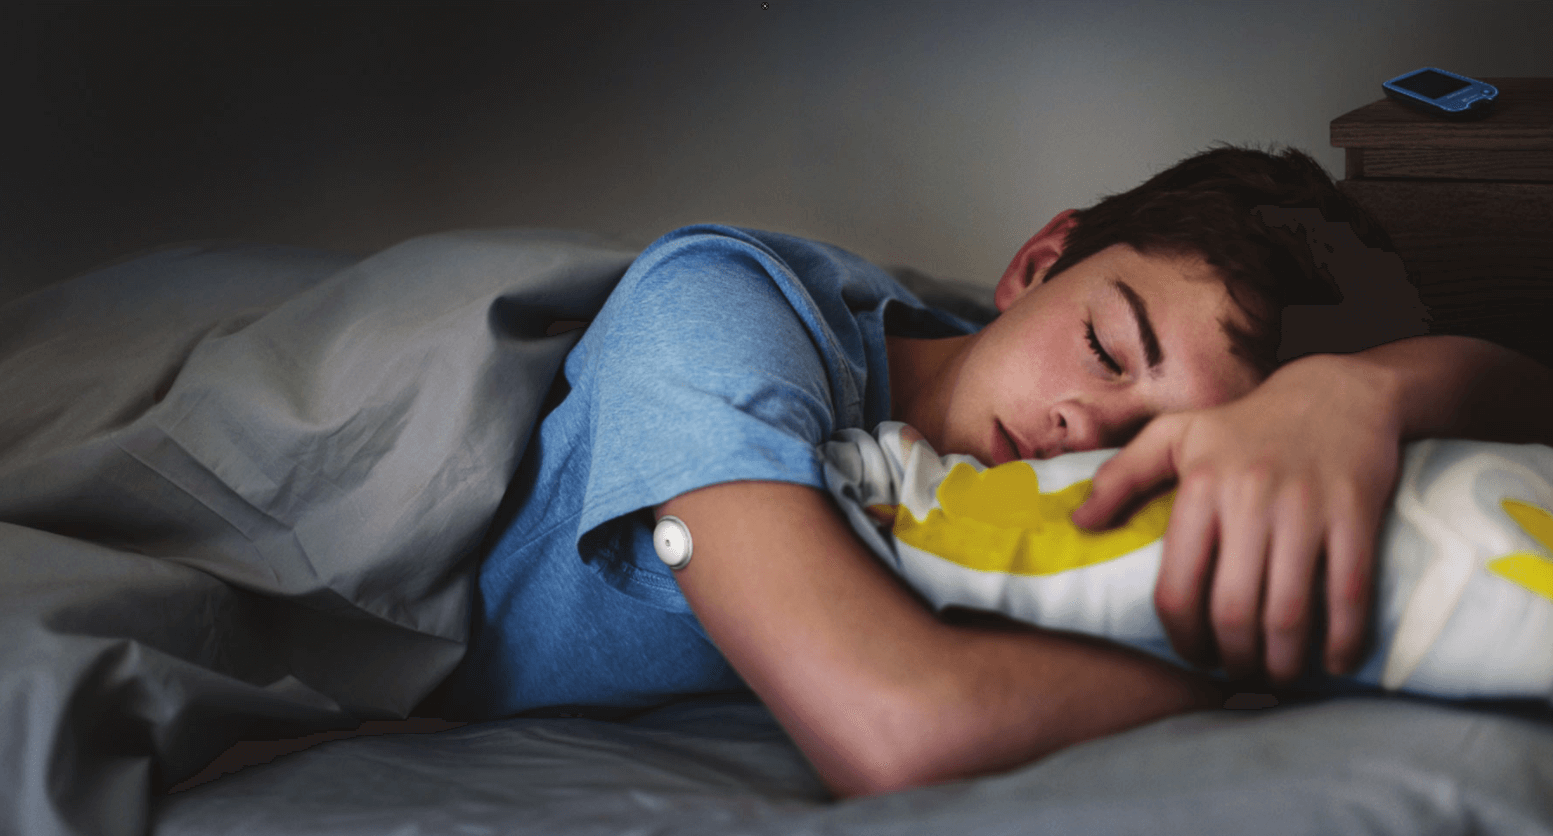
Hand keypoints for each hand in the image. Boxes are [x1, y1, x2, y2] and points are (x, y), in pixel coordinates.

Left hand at [1071, 353, 1404, 682]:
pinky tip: (1336, 662)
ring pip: (1290, 612)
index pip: (1177, 587)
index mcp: (1199, 486)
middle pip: (1233, 610)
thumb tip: (1079, 523)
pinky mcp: (1356, 514)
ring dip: (1283, 662)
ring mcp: (1305, 509)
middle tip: (1238, 673)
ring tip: (1278, 675)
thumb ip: (1121, 477)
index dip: (1182, 638)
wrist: (1336, 391)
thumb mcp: (1175, 435)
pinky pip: (1350, 593)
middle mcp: (1250, 498)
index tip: (1194, 656)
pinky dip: (1343, 640)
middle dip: (1234, 659)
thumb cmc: (1245, 424)